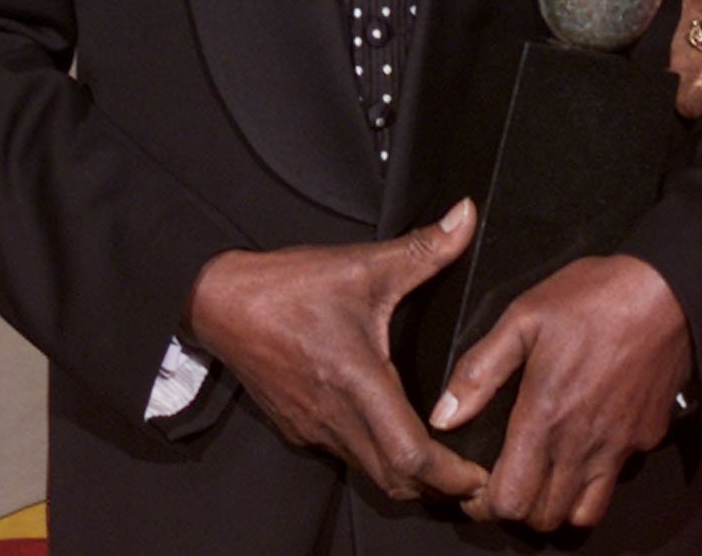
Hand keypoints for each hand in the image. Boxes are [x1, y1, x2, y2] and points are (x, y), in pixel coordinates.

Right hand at [183, 201, 488, 503]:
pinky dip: (377, 461)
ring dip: (407, 479)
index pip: (409, 455)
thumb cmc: (292, 286)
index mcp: (358, 383)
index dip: (449, 473)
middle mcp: (335, 418)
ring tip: (446, 465)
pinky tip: (396, 438)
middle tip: (474, 477)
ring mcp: (314, 429)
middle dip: (437, 487)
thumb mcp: (364, 263)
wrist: (221, 302)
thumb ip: (424, 246)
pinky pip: (346, 457)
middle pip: (394, 482)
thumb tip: (468, 215)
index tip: (480, 476)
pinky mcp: (298, 427)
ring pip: (369, 473)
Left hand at [433, 254, 692, 531]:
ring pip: (583, 514)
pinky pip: (617, 477)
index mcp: (545, 418)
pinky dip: (597, 477)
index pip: (509, 500)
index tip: (477, 485)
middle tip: (509, 479)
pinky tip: (587, 443)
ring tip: (547, 474)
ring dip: (559, 504)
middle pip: (543, 519)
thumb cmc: (591, 298)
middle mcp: (582, 445)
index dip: (484, 503)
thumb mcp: (524, 317)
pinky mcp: (648, 437)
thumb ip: (480, 370)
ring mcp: (620, 446)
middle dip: (518, 508)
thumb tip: (444, 416)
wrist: (668, 290)